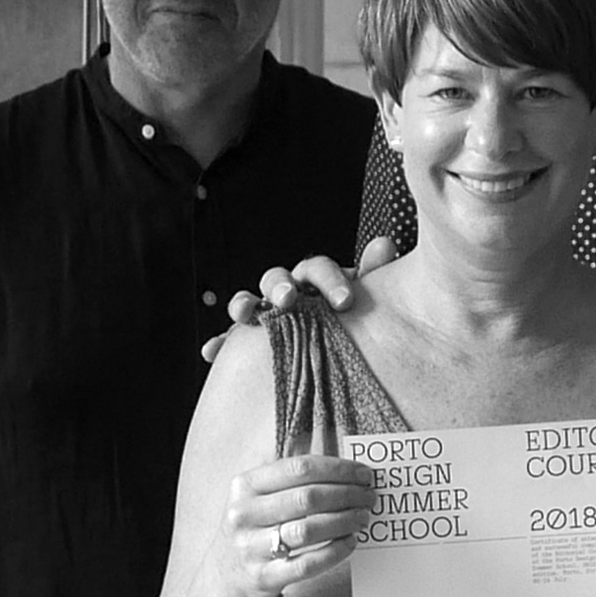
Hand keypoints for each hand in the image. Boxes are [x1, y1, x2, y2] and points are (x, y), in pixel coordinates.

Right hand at [203, 238, 397, 359]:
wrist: (336, 352)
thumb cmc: (351, 319)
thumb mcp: (366, 298)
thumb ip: (373, 274)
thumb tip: (384, 245)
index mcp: (316, 280)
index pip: (317, 269)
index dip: (328, 280)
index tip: (344, 302)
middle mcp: (287, 291)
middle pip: (276, 279)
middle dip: (280, 286)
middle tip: (288, 300)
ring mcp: (265, 313)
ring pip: (248, 301)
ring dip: (243, 303)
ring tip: (243, 313)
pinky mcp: (249, 341)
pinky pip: (230, 339)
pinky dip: (220, 342)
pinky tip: (211, 351)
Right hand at [216, 451, 377, 596]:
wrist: (226, 575)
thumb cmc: (255, 526)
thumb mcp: (258, 495)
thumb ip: (292, 480)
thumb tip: (347, 470)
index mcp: (245, 485)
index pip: (299, 468)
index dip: (337, 469)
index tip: (363, 473)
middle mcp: (244, 514)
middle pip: (307, 498)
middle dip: (347, 495)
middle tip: (369, 497)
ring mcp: (251, 547)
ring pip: (308, 530)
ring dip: (344, 522)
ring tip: (363, 517)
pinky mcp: (263, 576)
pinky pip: (307, 564)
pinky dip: (335, 552)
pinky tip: (350, 542)